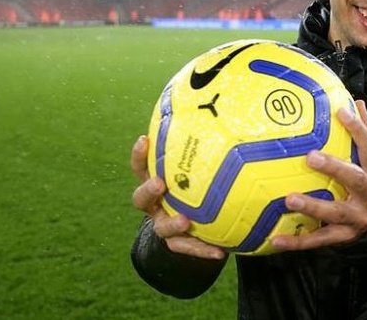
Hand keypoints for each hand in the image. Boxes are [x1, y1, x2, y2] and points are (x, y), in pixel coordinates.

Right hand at [130, 135, 225, 259]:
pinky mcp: (178, 243)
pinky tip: (219, 252)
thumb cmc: (196, 185)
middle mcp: (154, 204)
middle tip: (159, 183)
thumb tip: (227, 115)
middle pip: (141, 198)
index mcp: (155, 182)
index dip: (139, 155)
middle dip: (148, 190)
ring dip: (172, 223)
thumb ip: (203, 149)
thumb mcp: (196, 168)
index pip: (141, 167)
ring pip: (161, 227)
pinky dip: (202, 250)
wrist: (191, 223)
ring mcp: (163, 224)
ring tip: (184, 221)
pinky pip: (187, 248)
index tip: (144, 139)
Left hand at [270, 100, 366, 250]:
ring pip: (334, 213)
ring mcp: (356, 219)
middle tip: (310, 157)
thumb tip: (356, 103)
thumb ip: (364, 135)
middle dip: (334, 168)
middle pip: (355, 179)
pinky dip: (296, 241)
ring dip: (312, 206)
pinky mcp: (343, 238)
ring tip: (289, 199)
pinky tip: (275, 239)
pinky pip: (318, 240)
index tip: (340, 112)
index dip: (357, 129)